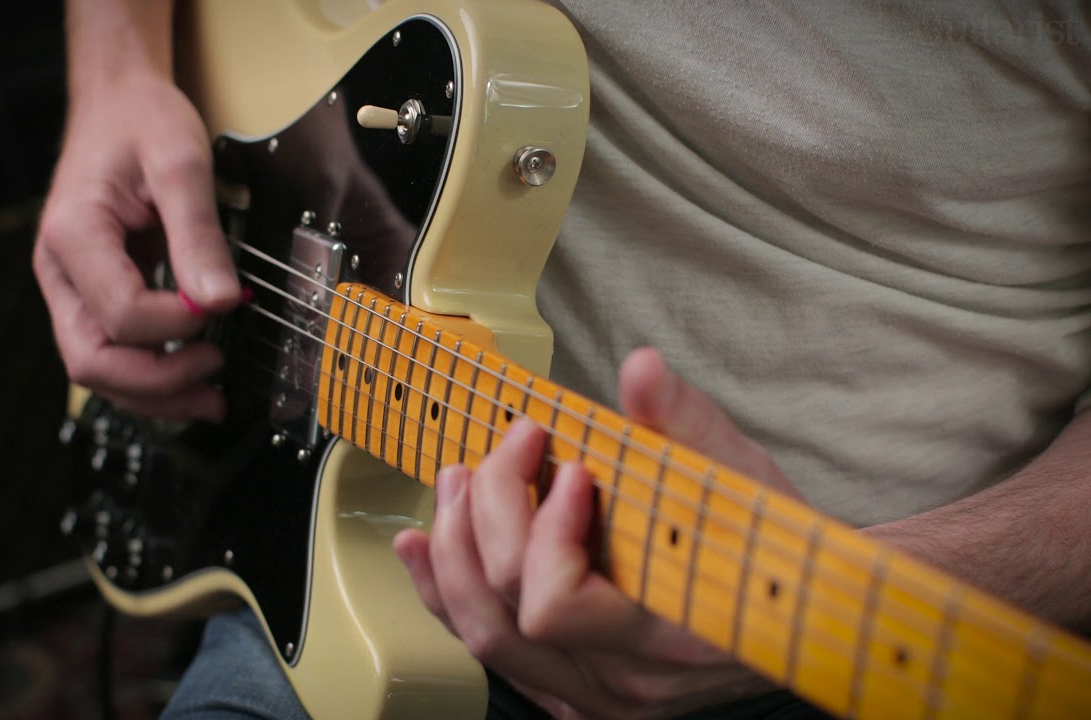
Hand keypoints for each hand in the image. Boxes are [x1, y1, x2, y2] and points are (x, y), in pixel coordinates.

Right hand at [33, 72, 241, 420]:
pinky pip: (112, 349)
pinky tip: (189, 377)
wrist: (119, 102)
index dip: (177, 323)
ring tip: (211, 397)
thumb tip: (222, 299)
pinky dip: (149, 373)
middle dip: (157, 383)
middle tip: (215, 378)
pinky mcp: (92, 293)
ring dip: (154, 393)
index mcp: (74, 234)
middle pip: (92, 359)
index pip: (121, 312)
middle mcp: (60, 269)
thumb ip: (199, 234)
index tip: (225, 302)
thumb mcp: (181, 164)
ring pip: (97, 367)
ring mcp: (72, 286)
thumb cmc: (142, 122)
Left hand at [394, 348, 800, 718]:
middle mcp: (624, 683)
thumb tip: (642, 370)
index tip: (571, 469)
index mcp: (667, 635)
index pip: (556, 604)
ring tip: (453, 486)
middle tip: (505, 451)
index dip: (543, 530)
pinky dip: (450, 596)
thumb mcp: (740, 476)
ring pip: (487, 639)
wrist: (804, 607)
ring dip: (453, 554)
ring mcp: (596, 697)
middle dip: (485, 518)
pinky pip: (495, 653)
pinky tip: (424, 550)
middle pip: (506, 614)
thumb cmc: (776, 545)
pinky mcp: (577, 693)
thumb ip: (684, 425)